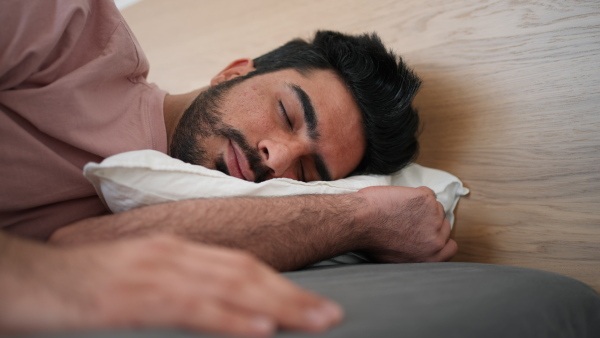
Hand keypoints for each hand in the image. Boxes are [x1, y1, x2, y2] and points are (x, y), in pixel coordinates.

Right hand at [0, 235, 342, 336]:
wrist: (27, 276)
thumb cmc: (81, 282)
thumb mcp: (136, 277)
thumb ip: (175, 283)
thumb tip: (211, 300)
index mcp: (175, 248)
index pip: (239, 264)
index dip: (279, 283)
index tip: (310, 301)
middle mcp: (173, 254)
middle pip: (245, 273)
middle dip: (291, 296)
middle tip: (329, 314)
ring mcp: (155, 274)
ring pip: (229, 288)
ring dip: (276, 306)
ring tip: (313, 321)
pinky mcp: (134, 298)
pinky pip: (192, 308)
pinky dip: (229, 319)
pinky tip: (258, 328)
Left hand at [356, 186, 457, 262]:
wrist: (360, 222)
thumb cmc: (371, 239)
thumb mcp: (398, 259)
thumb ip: (417, 254)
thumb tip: (421, 245)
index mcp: (430, 257)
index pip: (450, 247)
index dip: (440, 237)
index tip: (430, 232)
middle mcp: (436, 241)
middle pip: (443, 224)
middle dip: (428, 220)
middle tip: (409, 217)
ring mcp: (433, 218)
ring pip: (435, 207)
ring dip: (421, 206)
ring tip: (399, 209)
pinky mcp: (426, 199)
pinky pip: (427, 192)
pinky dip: (414, 193)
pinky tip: (399, 199)